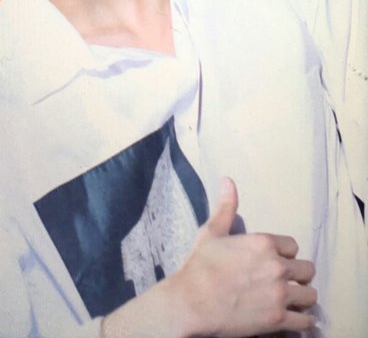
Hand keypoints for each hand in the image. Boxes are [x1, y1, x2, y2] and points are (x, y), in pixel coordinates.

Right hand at [169, 177, 316, 336]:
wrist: (191, 302)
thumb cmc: (200, 266)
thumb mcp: (211, 232)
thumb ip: (226, 207)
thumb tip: (228, 181)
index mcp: (264, 243)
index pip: (293, 246)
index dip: (284, 253)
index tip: (275, 260)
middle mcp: (277, 267)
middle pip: (307, 270)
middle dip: (297, 275)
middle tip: (286, 281)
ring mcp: (279, 295)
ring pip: (310, 295)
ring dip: (302, 297)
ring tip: (292, 301)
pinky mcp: (278, 320)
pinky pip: (305, 321)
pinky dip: (301, 321)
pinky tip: (293, 318)